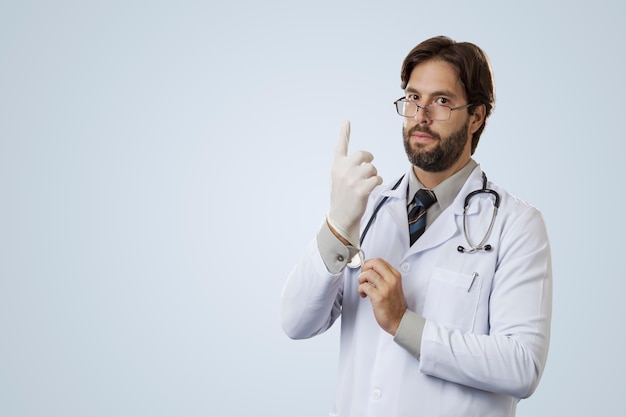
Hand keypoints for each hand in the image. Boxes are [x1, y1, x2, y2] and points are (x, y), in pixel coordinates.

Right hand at [327, 120, 381, 246]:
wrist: (340, 217)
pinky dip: (377, 182)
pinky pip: (377, 178)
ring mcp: (351, 180)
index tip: (346, 121)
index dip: (344, 132)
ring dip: (374, 174)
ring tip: (367, 184)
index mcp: (336, 166)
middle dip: (369, 159)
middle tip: (370, 166)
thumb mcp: (336, 177)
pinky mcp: (361, 190)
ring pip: (372, 167)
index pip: (340, 146)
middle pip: (363, 154)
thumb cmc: (341, 196)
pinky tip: (371, 188)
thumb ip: (340, 162)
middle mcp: (342, 170)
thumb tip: (337, 146)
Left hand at [358, 258, 406, 334]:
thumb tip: (370, 269)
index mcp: (395, 276)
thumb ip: (384, 276)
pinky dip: (360, 290)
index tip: (366, 269)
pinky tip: (363, 294)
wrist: (399, 320)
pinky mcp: (379, 297)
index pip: (379, 261)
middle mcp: (391, 280)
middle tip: (363, 276)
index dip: (369, 263)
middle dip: (364, 268)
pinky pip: (364, 286)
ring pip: (367, 274)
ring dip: (361, 280)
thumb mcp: (394, 286)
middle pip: (374, 263)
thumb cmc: (394, 305)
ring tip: (363, 286)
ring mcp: (385, 288)